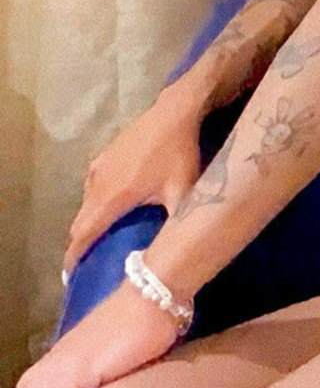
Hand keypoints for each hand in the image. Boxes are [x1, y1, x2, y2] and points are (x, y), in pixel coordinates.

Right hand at [63, 94, 202, 279]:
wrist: (173, 112)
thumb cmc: (178, 153)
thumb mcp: (181, 191)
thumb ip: (176, 223)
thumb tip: (176, 249)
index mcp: (111, 198)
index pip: (83, 234)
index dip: (74, 257)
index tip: (70, 276)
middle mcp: (97, 184)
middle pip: (80, 222)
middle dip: (80, 243)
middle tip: (86, 262)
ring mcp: (99, 167)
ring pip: (87, 202)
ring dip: (90, 221)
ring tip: (101, 237)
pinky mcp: (105, 155)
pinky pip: (94, 185)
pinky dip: (97, 201)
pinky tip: (113, 204)